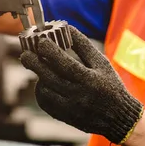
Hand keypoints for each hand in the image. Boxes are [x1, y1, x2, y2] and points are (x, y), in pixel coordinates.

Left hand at [20, 26, 143, 143]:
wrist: (119, 117)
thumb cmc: (110, 85)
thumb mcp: (101, 63)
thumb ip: (83, 46)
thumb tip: (66, 28)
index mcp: (89, 80)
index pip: (65, 64)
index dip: (50, 51)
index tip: (41, 41)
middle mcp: (78, 95)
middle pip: (49, 78)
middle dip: (34, 63)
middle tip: (25, 54)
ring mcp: (70, 108)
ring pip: (45, 91)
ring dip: (38, 76)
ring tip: (39, 67)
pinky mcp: (64, 117)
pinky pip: (45, 103)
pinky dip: (41, 91)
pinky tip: (44, 82)